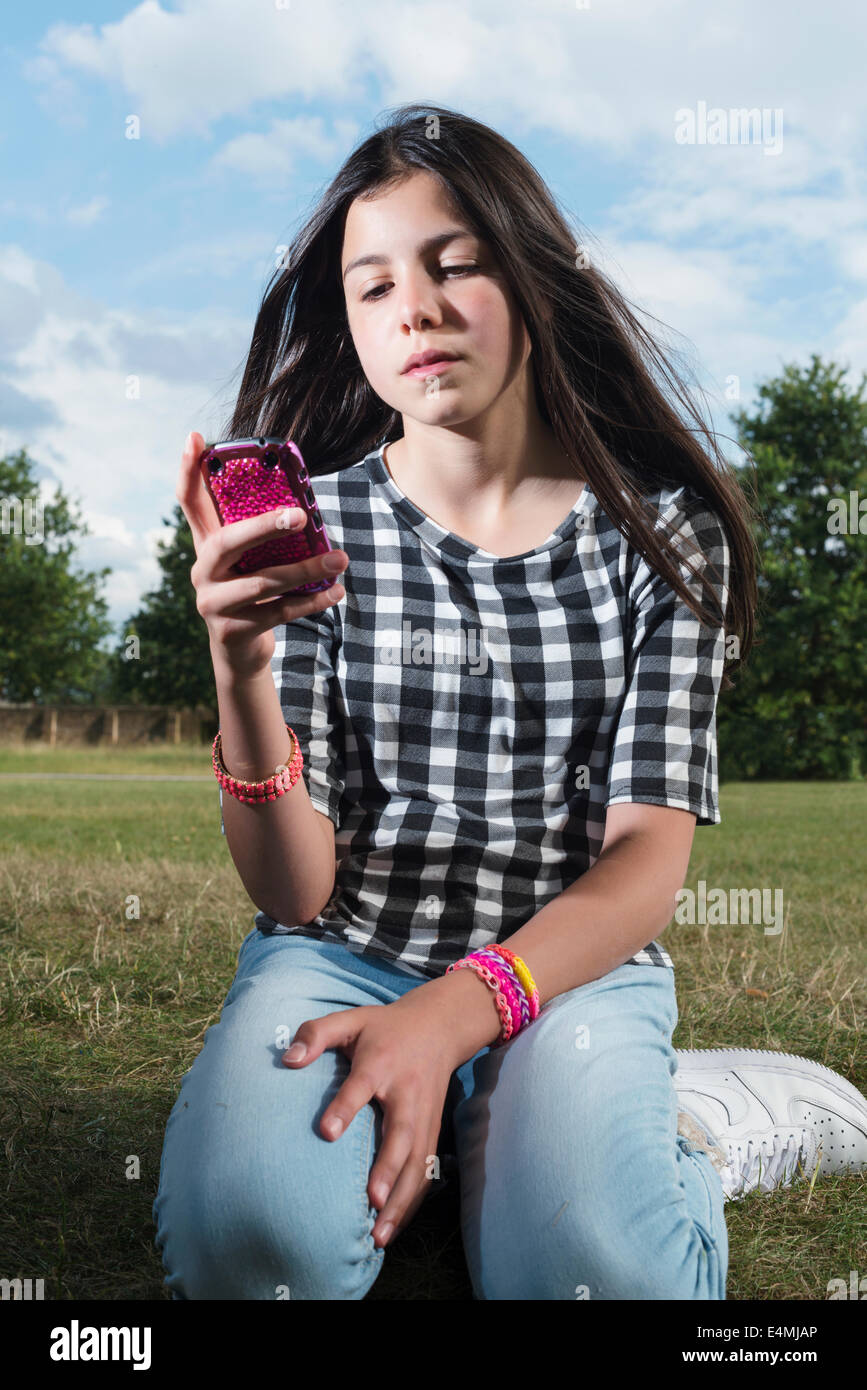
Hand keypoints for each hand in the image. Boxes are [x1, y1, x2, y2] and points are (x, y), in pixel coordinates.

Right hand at [176, 430, 348, 681]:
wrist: (239, 654)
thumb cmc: (253, 595)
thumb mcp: (250, 562)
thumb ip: (263, 536)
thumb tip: (306, 506)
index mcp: (206, 546)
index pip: (189, 502)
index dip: (187, 471)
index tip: (194, 437)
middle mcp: (202, 572)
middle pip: (227, 541)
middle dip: (264, 527)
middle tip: (300, 515)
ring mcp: (213, 603)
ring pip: (262, 582)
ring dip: (306, 570)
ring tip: (340, 560)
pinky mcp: (232, 631)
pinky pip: (279, 612)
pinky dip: (312, 601)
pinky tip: (336, 592)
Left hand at [281, 987, 464, 1247]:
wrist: (439, 1026)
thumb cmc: (384, 1027)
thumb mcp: (350, 1018)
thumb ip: (316, 1034)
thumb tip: (287, 1059)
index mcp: (381, 1062)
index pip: (361, 1085)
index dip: (345, 1107)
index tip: (327, 1132)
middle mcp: (406, 1092)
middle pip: (401, 1133)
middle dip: (388, 1169)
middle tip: (371, 1201)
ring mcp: (424, 1115)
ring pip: (417, 1161)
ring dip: (401, 1199)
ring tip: (380, 1235)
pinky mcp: (432, 1131)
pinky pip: (425, 1171)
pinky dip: (412, 1202)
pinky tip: (393, 1228)